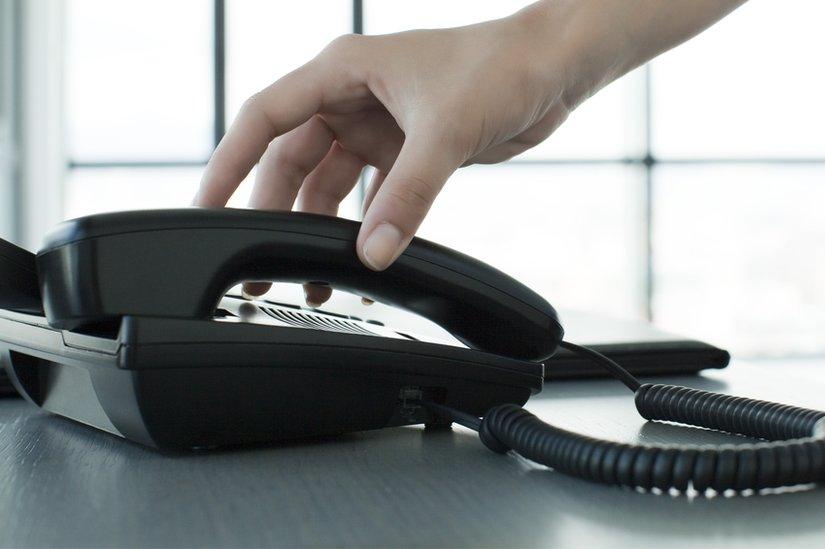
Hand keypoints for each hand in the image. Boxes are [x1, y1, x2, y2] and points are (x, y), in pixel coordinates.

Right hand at [193, 0, 742, 304]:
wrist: (554, 70)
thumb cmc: (500, 67)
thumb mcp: (446, 131)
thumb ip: (407, 196)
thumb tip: (372, 253)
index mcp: (343, 70)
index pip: (265, 117)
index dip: (230, 164)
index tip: (207, 207)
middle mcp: (354, 96)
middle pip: (293, 160)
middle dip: (275, 211)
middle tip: (261, 264)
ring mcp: (381, 124)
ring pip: (331, 182)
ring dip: (321, 226)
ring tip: (310, 278)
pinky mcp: (410, 149)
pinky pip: (372, 193)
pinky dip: (365, 223)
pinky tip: (360, 256)